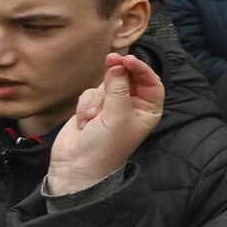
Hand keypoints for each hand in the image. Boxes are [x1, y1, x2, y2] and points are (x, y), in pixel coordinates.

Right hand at [46, 54, 164, 195]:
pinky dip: (85, 105)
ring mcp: (112, 106)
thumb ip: (118, 88)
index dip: (141, 68)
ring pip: (105, 85)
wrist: (76, 166)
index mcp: (148, 110)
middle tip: (110, 59)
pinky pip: (90, 94)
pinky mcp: (92, 107)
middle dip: (117, 75)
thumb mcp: (117, 116)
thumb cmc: (105, 146)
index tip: (128, 59)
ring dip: (97, 100)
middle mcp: (133, 106)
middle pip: (128, 78)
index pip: (151, 81)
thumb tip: (118, 65)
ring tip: (92, 119)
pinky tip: (83, 123)